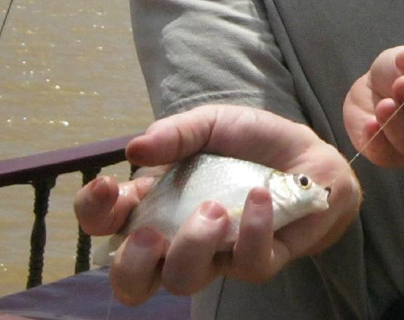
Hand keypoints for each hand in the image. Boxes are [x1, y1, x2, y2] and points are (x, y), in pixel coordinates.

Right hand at [73, 104, 360, 305]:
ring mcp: (217, 254)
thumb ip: (174, 133)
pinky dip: (250, 230)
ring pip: (184, 280)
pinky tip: (258, 196)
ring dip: (192, 246)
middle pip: (131, 281)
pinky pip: (246, 264)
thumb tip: (134, 149)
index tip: (107, 185)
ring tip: (213, 209)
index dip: (93, 213)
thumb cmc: (251, 142)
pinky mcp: (259, 259)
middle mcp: (177, 238)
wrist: (310, 155)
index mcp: (153, 203)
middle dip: (132, 264)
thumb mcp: (210, 123)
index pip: (104, 224)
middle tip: (152, 233)